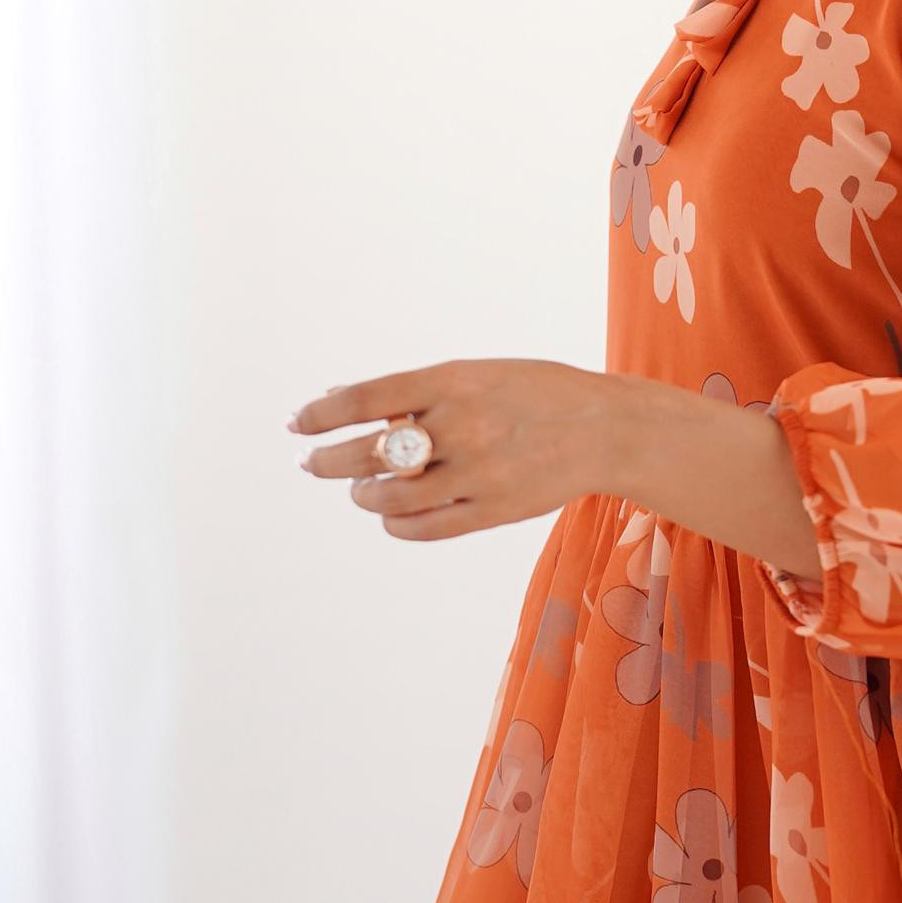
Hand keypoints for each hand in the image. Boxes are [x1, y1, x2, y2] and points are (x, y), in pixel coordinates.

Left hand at [289, 359, 621, 541]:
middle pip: (367, 453)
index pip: (365, 399)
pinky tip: (390, 514)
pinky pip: (423, 528)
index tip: (297, 423)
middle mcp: (461, 427)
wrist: (603, 429)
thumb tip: (341, 396)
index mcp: (452, 381)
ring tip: (360, 489)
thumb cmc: (531, 393)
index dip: (321, 414)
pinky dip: (395, 523)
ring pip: (390, 497)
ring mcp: (477, 473)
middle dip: (327, 461)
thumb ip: (413, 391)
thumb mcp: (474, 374)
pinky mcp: (492, 511)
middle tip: (311, 462)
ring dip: (363, 494)